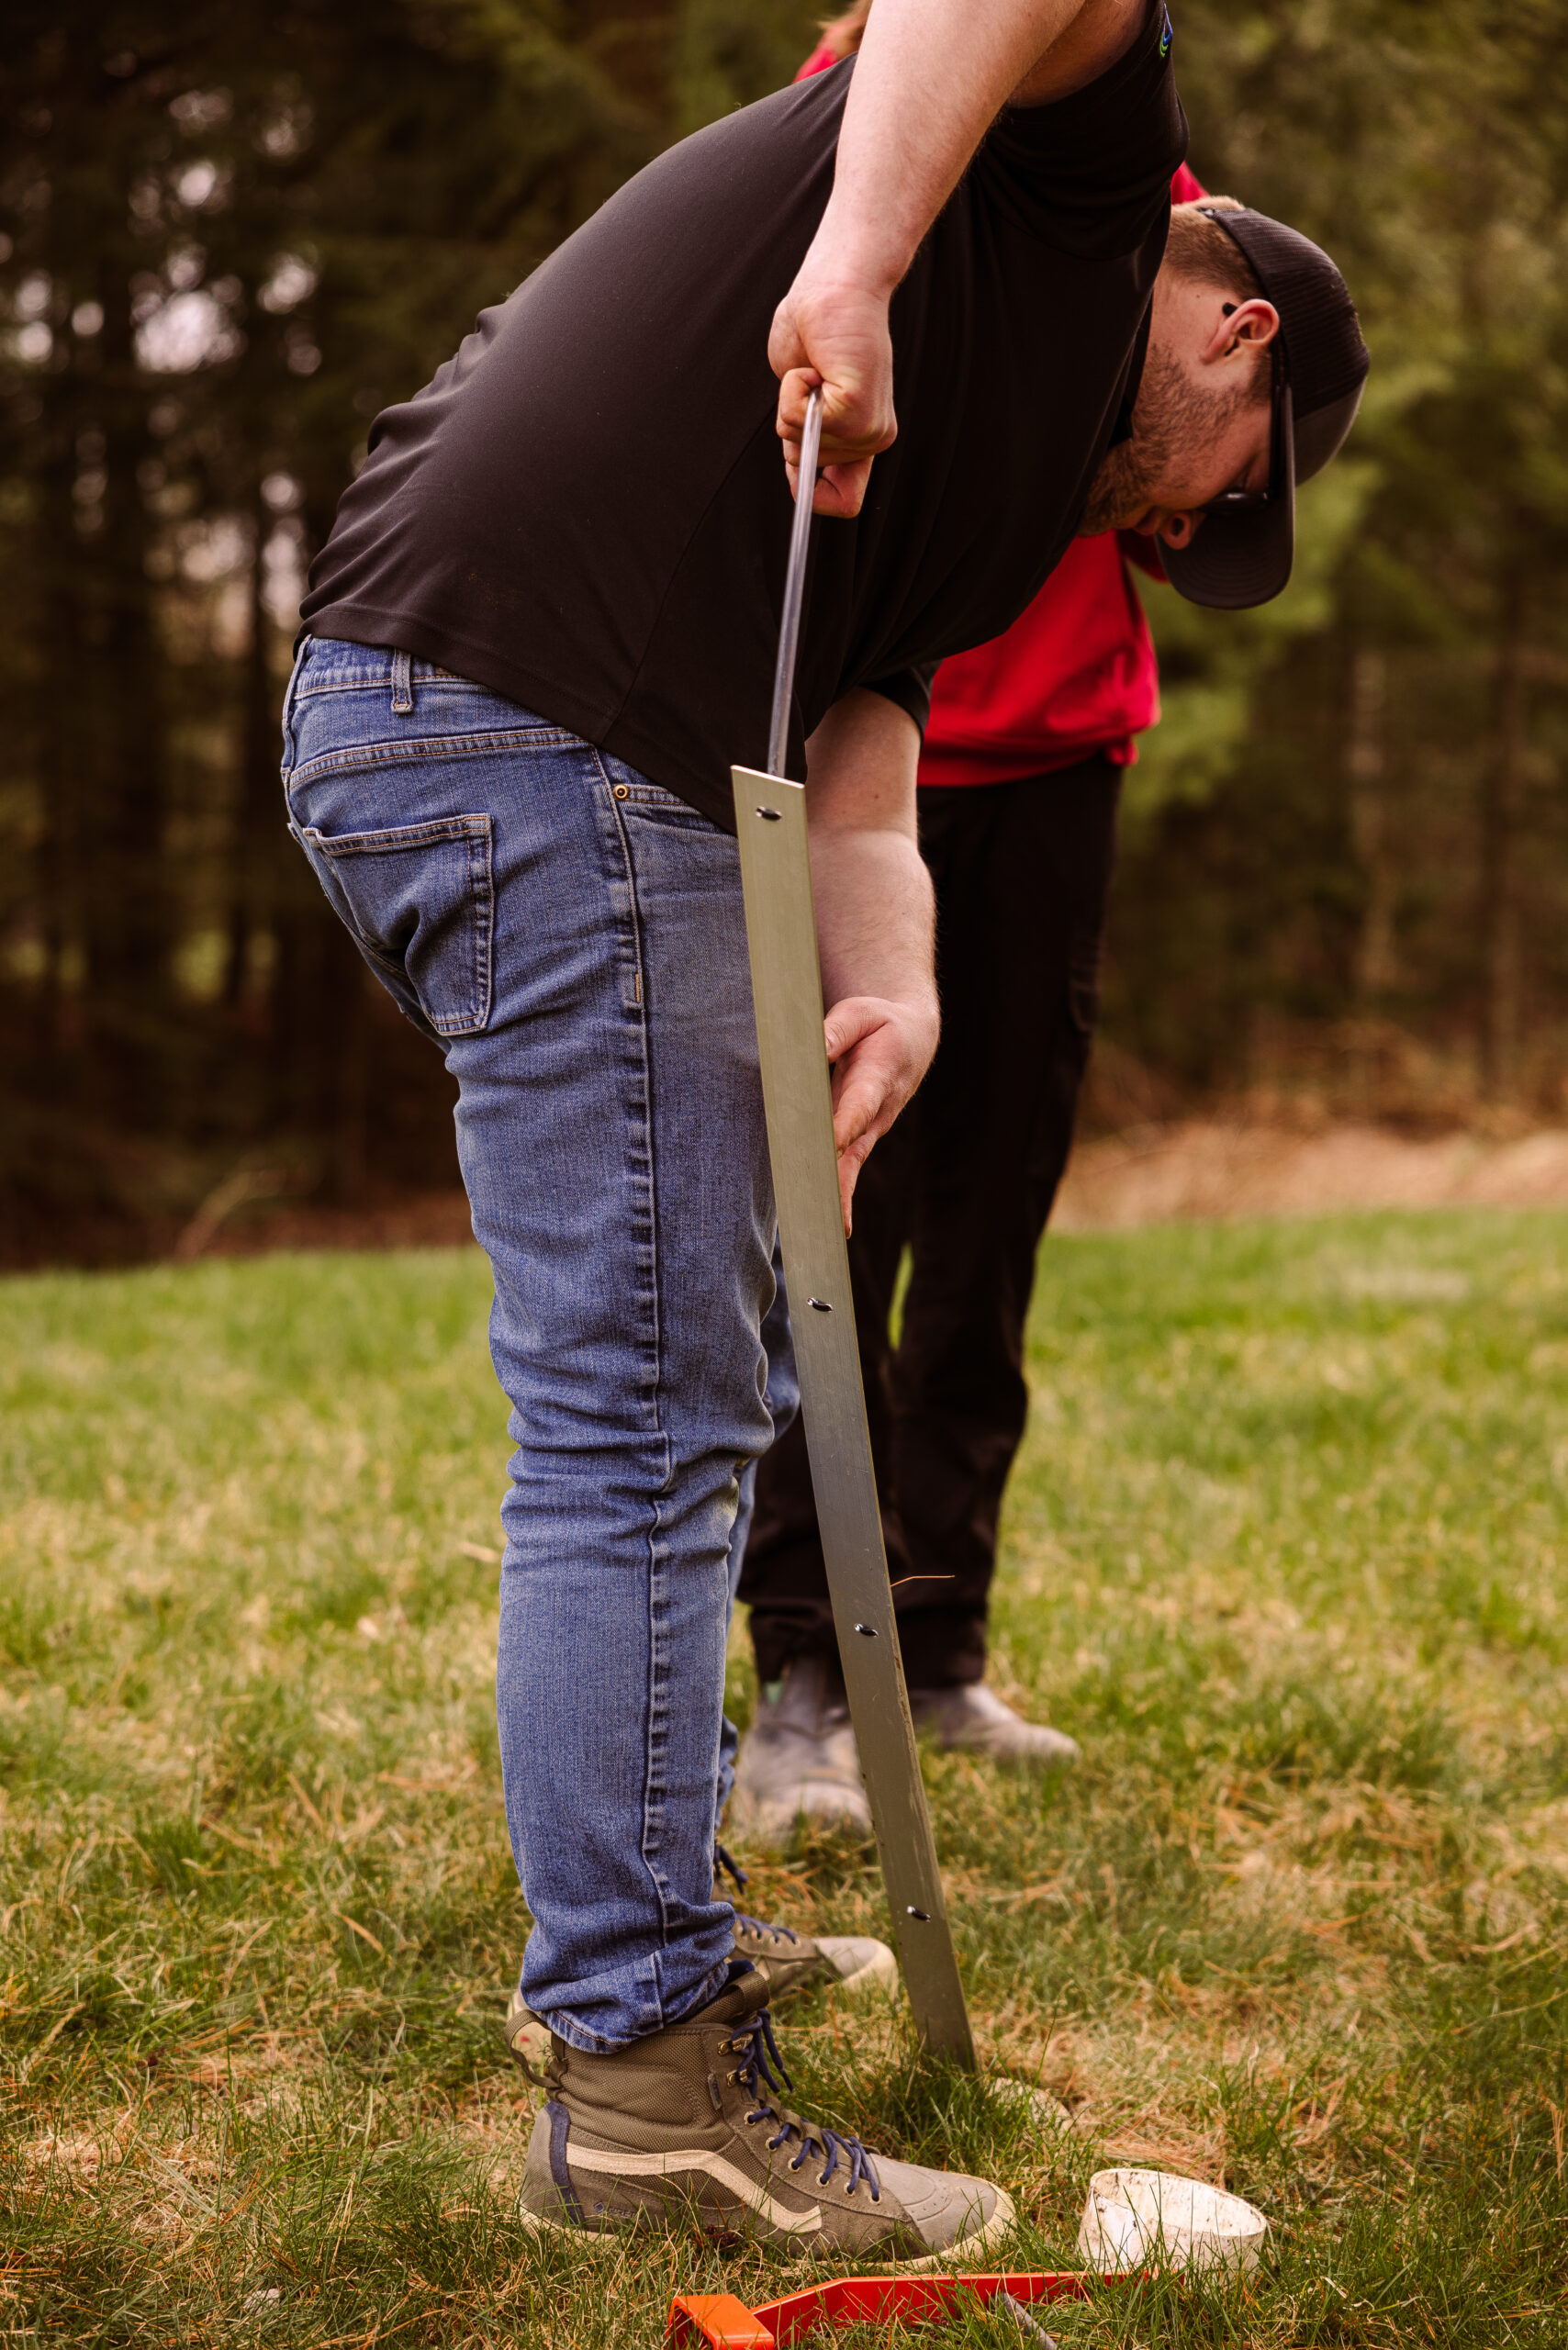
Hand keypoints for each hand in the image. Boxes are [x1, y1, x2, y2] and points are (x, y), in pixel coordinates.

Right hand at [769, 265, 897, 517]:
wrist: (834, 286)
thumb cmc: (814, 331)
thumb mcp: (802, 398)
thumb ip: (803, 441)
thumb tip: (800, 484)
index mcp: (862, 442)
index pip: (846, 503)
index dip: (814, 498)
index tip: (801, 474)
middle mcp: (871, 440)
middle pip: (804, 467)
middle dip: (791, 422)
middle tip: (813, 380)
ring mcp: (869, 428)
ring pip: (800, 442)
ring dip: (792, 400)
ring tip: (816, 368)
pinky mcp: (858, 408)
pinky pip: (801, 418)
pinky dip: (794, 389)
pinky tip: (816, 364)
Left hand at [823, 992, 938, 1230]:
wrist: (911, 1042)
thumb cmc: (880, 1025)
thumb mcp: (859, 1014)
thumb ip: (835, 1031)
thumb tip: (808, 1048)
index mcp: (877, 1079)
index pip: (859, 1107)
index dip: (845, 1125)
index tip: (830, 1145)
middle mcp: (876, 1114)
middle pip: (854, 1152)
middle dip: (838, 1181)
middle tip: (818, 1209)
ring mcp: (868, 1131)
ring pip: (849, 1169)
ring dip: (834, 1199)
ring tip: (816, 1231)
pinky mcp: (857, 1139)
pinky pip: (844, 1171)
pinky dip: (832, 1196)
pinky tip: (817, 1222)